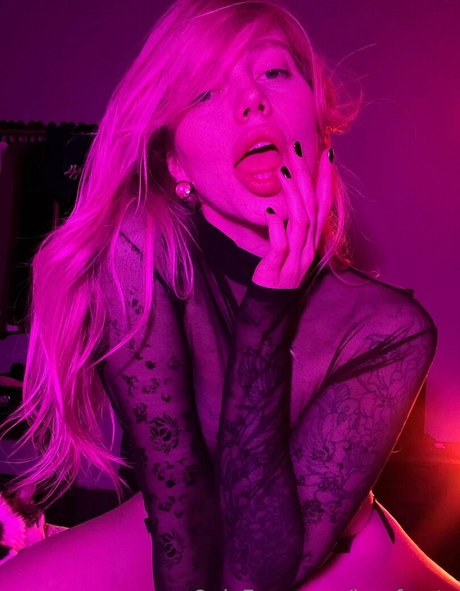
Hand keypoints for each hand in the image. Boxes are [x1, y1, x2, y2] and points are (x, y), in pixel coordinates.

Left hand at [251, 145, 333, 288]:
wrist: (271, 308)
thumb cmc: (279, 273)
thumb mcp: (289, 246)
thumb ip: (292, 225)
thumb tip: (288, 198)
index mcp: (312, 241)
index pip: (324, 205)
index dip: (326, 180)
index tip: (326, 153)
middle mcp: (308, 247)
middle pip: (313, 207)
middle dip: (309, 176)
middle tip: (300, 149)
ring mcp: (295, 258)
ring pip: (300, 222)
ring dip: (293, 195)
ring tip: (283, 171)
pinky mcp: (277, 269)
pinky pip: (280, 245)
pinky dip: (276, 227)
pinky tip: (270, 210)